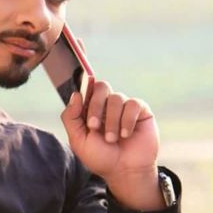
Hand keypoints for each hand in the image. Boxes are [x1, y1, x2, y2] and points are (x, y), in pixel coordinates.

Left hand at [60, 38, 160, 195]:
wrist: (124, 171)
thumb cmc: (100, 157)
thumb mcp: (78, 140)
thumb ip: (72, 117)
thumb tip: (75, 94)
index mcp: (89, 107)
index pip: (84, 80)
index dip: (81, 59)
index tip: (76, 41)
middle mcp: (105, 102)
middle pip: (99, 86)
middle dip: (95, 108)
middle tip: (95, 128)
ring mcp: (123, 105)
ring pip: (115, 98)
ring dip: (111, 122)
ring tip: (113, 139)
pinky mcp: (140, 109)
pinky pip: (131, 104)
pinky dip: (126, 121)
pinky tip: (126, 134)